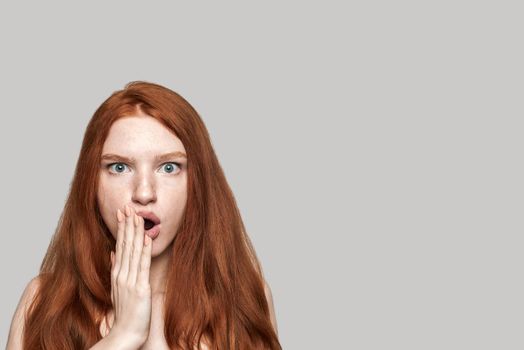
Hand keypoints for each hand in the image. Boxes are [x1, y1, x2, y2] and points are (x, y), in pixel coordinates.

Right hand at [108, 204, 152, 346]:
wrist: (126, 333)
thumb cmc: (125, 313)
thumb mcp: (117, 288)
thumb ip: (116, 269)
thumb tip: (113, 251)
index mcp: (117, 274)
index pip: (119, 245)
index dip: (122, 228)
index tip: (123, 213)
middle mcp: (121, 275)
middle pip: (124, 245)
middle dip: (127, 225)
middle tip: (128, 207)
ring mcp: (130, 281)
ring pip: (133, 252)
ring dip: (135, 233)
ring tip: (137, 216)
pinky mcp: (140, 288)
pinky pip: (143, 266)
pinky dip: (145, 251)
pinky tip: (147, 238)